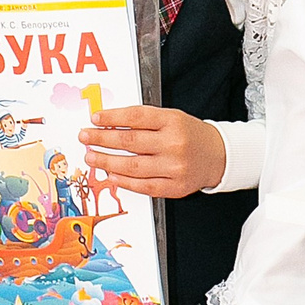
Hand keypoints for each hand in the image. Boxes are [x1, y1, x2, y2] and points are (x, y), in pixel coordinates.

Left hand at [80, 106, 227, 199]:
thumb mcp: (171, 118)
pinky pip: (143, 186)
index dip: (111, 117)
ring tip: (91, 157)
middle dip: (102, 139)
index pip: (135, 117)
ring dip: (107, 161)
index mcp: (173, 121)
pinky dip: (124, 181)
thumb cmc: (190, 135)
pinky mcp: (175, 187)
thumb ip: (144, 120)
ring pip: (132, 166)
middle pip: (130, 141)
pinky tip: (111, 175)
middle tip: (85, 137)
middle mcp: (174, 144)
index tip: (95, 118)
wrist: (219, 156)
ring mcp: (175, 167)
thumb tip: (108, 125)